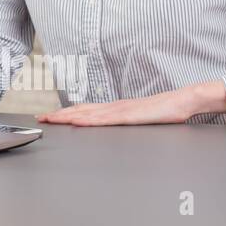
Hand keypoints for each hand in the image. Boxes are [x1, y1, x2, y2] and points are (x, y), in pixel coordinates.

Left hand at [36, 85, 207, 125]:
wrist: (183, 100)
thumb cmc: (166, 109)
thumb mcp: (141, 118)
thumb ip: (127, 121)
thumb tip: (115, 126)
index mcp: (116, 108)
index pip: (86, 109)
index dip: (66, 112)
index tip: (51, 116)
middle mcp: (115, 107)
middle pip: (81, 110)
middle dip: (60, 114)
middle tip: (41, 118)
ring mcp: (121, 110)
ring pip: (88, 113)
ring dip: (67, 116)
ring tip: (51, 119)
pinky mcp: (130, 115)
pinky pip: (105, 119)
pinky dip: (88, 120)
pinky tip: (78, 122)